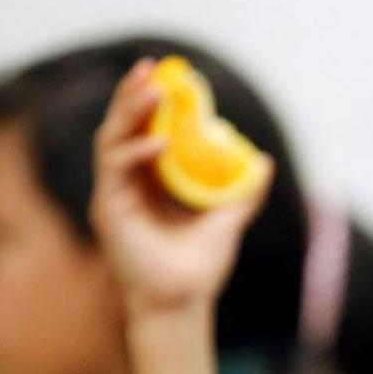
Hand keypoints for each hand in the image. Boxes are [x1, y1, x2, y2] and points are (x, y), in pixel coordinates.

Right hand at [89, 59, 272, 319]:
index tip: (167, 76)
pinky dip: (135, 154)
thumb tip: (264, 161)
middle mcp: (128, 184)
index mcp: (150, 183)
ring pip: (112, 141)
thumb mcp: (227, 221)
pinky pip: (115, 171)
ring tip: (155, 93)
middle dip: (133, 96)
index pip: (144, 132)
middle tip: (149, 69)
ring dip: (131, 114)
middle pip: (122, 129)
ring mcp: (114, 195)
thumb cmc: (199, 268)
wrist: (183, 304)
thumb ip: (243, 192)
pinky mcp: (108, 210)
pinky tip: (159, 144)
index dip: (151, 104)